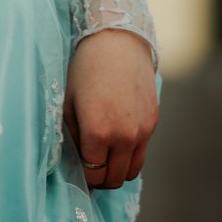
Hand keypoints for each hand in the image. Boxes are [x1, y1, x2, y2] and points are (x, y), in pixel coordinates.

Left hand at [63, 29, 158, 190]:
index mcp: (98, 131)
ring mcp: (142, 132)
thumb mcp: (69, 102)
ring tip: (104, 158)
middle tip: (89, 167)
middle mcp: (123, 136)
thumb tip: (76, 161)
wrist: (117, 42)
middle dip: (99, 178)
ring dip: (116, 171)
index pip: (92, 174)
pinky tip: (116, 141)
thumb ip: (73, 136)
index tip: (77, 169)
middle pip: (113, 179)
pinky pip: (141, 154)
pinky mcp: (152, 123)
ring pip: (130, 172)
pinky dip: (129, 155)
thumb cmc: (85, 69)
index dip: (83, 176)